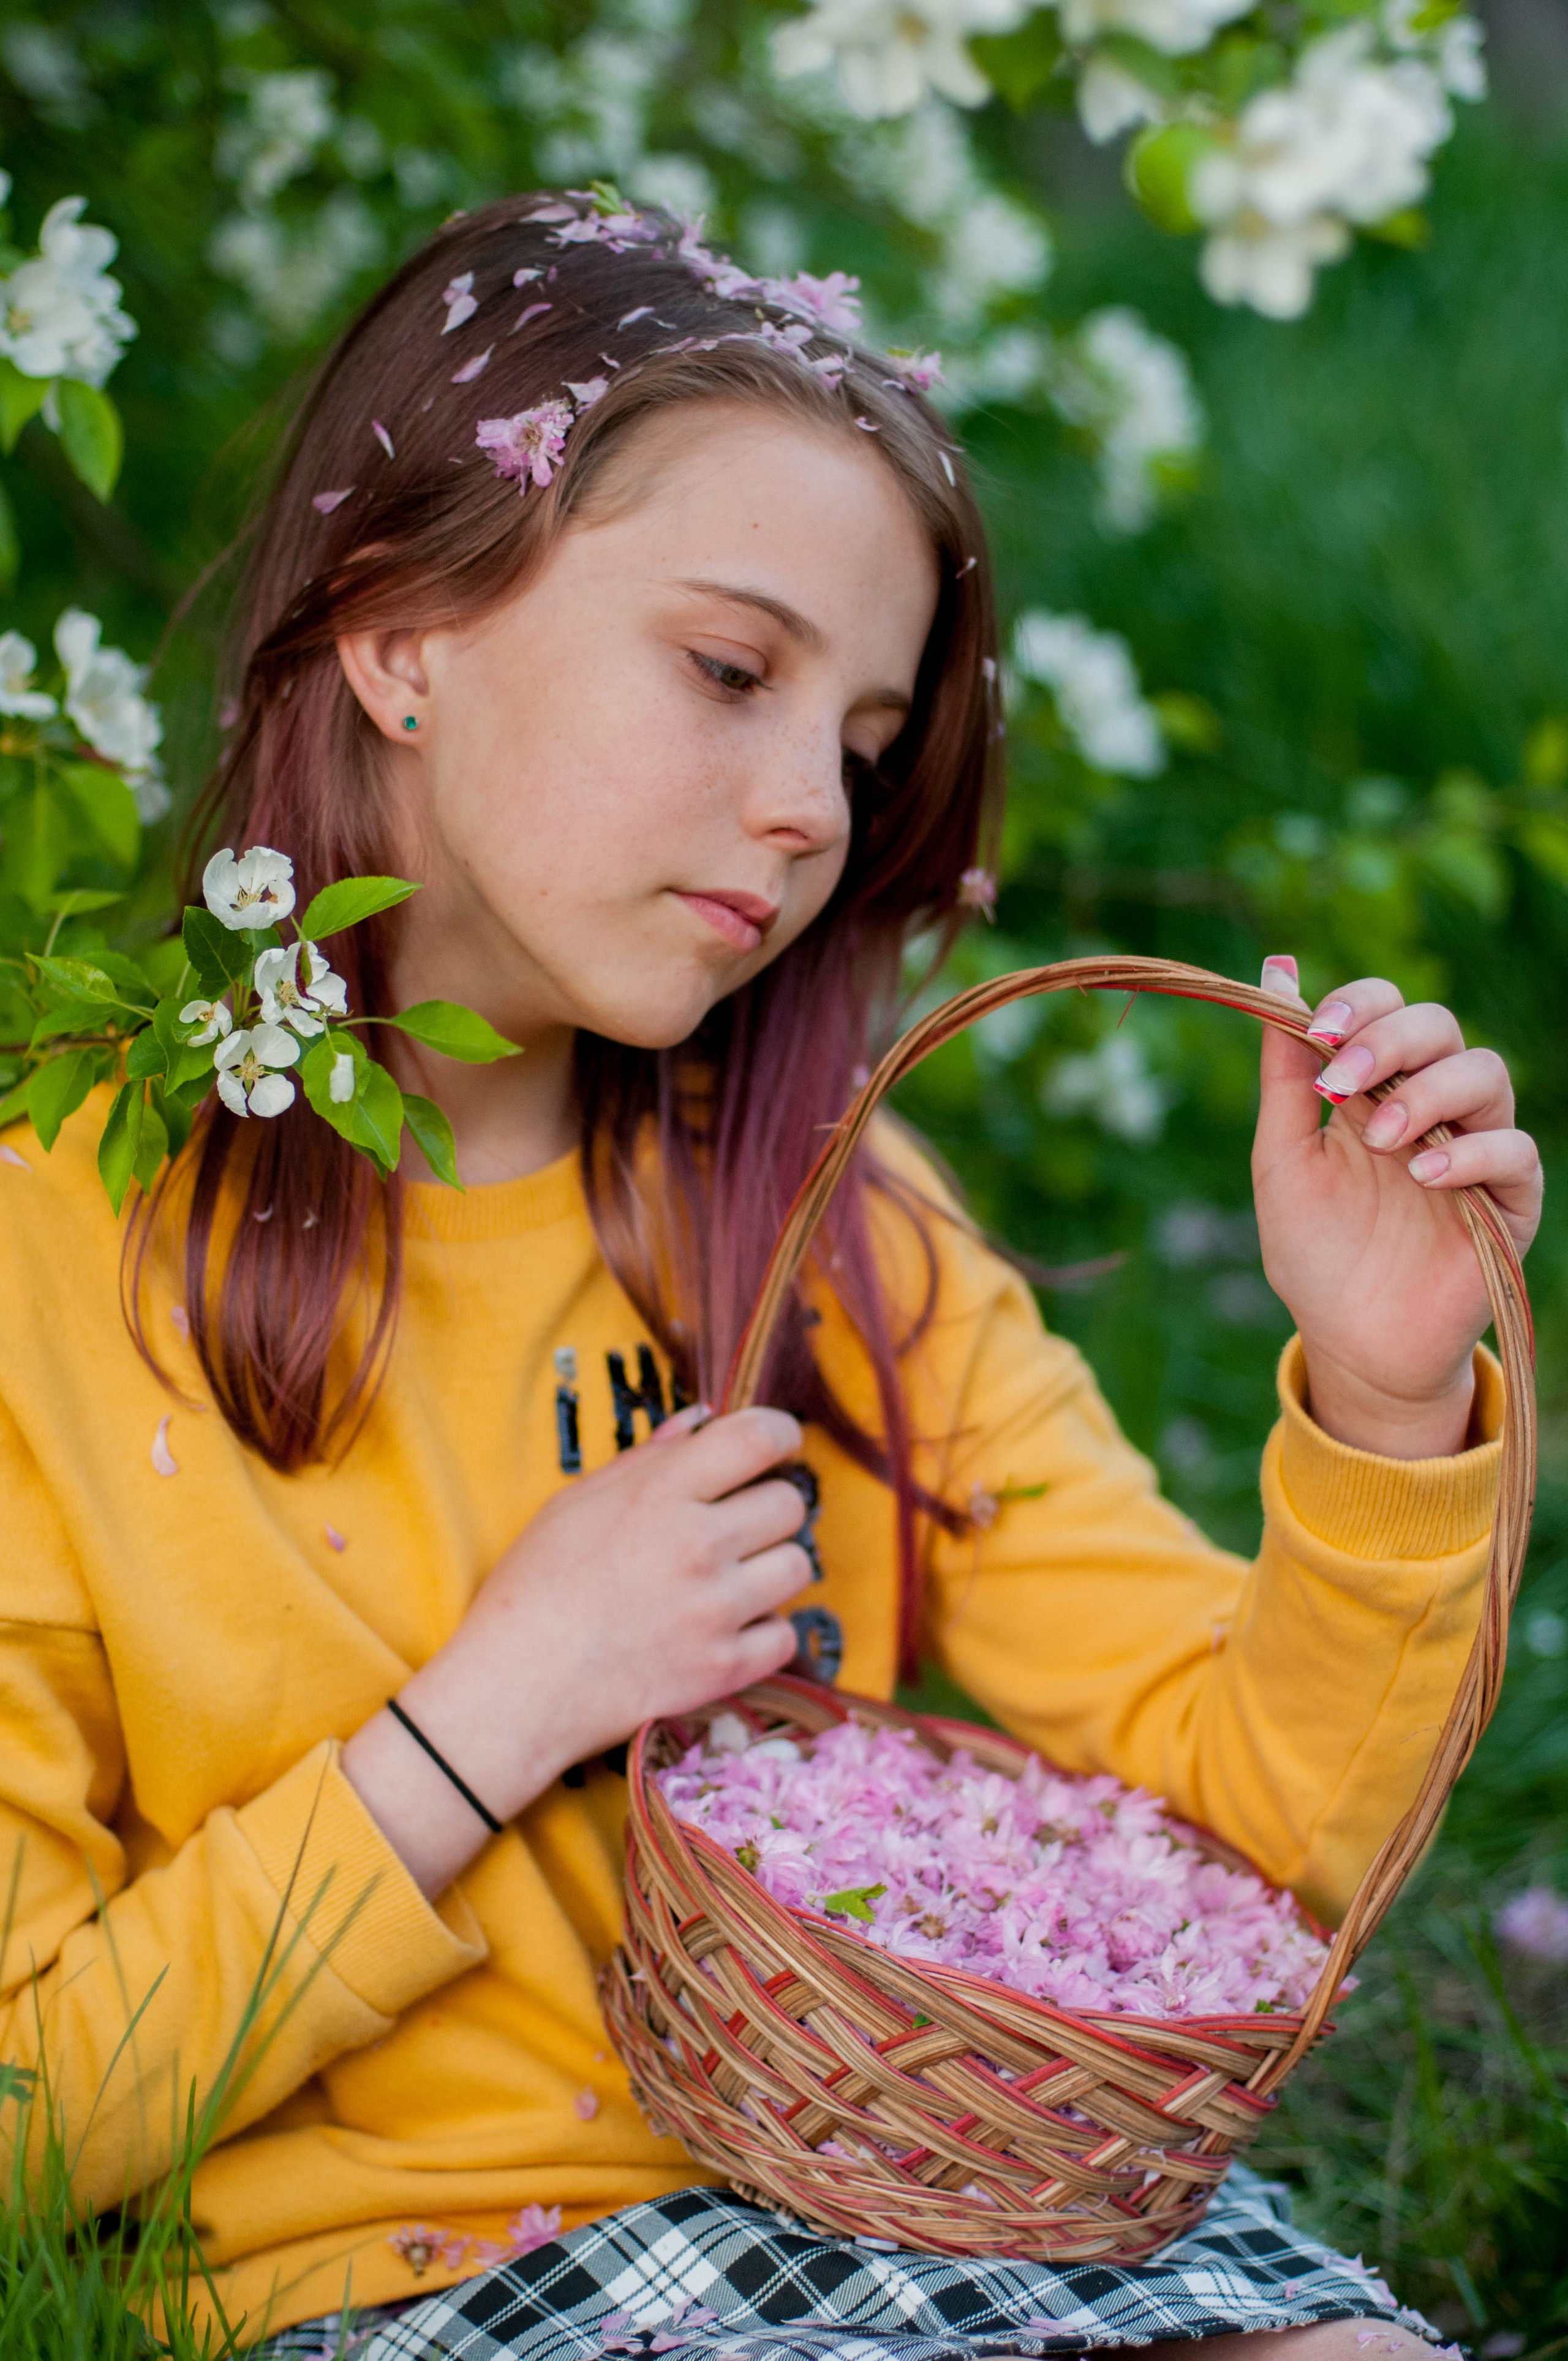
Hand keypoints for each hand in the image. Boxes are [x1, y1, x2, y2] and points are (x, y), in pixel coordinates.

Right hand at [342, 1404, 808, 1894]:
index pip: (757, 1438)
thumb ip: (646, 1459)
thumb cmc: (533, 1589)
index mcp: (660, 1494)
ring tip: (729, 1577)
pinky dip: (764, 1631)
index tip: (780, 1443)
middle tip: (739, 1522)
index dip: (780, 1432)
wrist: (515, 1690)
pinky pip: (785, 1635)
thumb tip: (701, 1419)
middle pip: (790, 1504)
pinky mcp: (723, 1669)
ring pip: (798, 1567)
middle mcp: (698, 1546)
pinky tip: (726, 1627)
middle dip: (770, 1504)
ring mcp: (715, 1611)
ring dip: (771, 1567)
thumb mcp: (574, 1504)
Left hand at [1251, 956, 1540, 1458]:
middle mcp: (1430, 1106)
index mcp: (1374, 1087)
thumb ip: (1285, 1069)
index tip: (1321, 1030)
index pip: (1387, 1007)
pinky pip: (1514, 1150)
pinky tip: (1425, 1175)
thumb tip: (1276, 969)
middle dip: (1390, 1041)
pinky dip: (1471, 1152)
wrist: (1351, 1341)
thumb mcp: (1283, 1156)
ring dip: (1429, 1092)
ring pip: (1486, 1074)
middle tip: (1341, 1084)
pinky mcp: (1509, 1201)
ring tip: (1382, 1140)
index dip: (1360, 1004)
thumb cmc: (1315, 1251)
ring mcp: (1474, 1149)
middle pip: (1439, 1026)